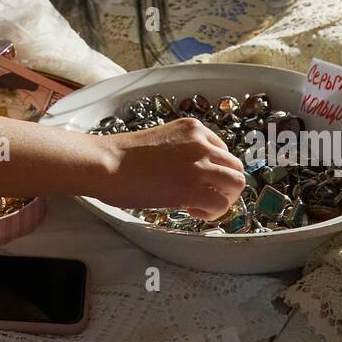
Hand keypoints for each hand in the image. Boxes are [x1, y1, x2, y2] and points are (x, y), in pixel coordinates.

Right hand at [100, 118, 246, 219]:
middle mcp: (201, 142)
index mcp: (193, 128)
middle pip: (235, 167)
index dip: (213, 171)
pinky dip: (212, 212)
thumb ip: (182, 151)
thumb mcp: (162, 141)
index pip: (223, 151)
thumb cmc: (123, 156)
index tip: (197, 181)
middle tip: (203, 197)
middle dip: (223, 186)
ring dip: (223, 198)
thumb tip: (191, 173)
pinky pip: (221, 203)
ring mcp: (199, 163)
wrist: (106, 163)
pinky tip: (193, 211)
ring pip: (236, 183)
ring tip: (200, 205)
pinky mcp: (193, 187)